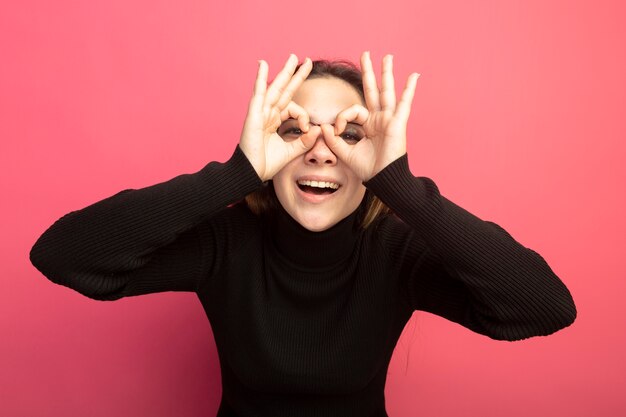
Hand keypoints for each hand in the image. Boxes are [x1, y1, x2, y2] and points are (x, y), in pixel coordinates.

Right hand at [239, 54, 320, 181]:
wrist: (251, 173)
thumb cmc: (266, 164)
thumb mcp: (291, 151)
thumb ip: (304, 141)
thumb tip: (318, 129)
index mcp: (274, 121)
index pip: (293, 108)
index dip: (303, 116)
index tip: (306, 129)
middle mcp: (267, 114)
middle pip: (284, 90)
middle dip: (295, 75)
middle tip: (306, 60)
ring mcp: (260, 113)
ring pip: (274, 88)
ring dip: (284, 72)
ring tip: (293, 57)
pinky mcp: (253, 116)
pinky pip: (258, 94)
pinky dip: (260, 79)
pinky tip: (263, 65)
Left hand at [323, 52, 418, 181]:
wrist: (383, 179)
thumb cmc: (368, 169)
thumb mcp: (345, 153)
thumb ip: (334, 140)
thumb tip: (324, 126)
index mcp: (368, 125)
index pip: (352, 111)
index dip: (342, 117)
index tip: (337, 129)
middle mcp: (379, 119)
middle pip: (373, 91)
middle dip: (369, 72)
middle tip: (365, 54)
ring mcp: (389, 120)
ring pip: (387, 92)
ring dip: (386, 74)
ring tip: (387, 57)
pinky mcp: (398, 123)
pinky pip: (404, 104)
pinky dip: (409, 90)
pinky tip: (414, 76)